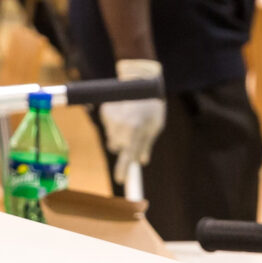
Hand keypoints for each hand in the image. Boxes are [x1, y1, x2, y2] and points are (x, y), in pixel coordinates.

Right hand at [98, 57, 165, 178]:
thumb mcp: (156, 126)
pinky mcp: (105, 111)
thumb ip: (147, 144)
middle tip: (133, 136)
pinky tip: (123, 113)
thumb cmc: (152, 106)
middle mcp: (120, 127)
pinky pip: (108, 126)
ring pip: (111, 137)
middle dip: (123, 146)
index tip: (120, 180)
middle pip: (116, 147)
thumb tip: (142, 160)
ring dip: (119, 134)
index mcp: (136, 131)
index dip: (123, 170)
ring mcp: (111, 119)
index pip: (127, 156)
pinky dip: (114, 123)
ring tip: (129, 120)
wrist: (140, 82)